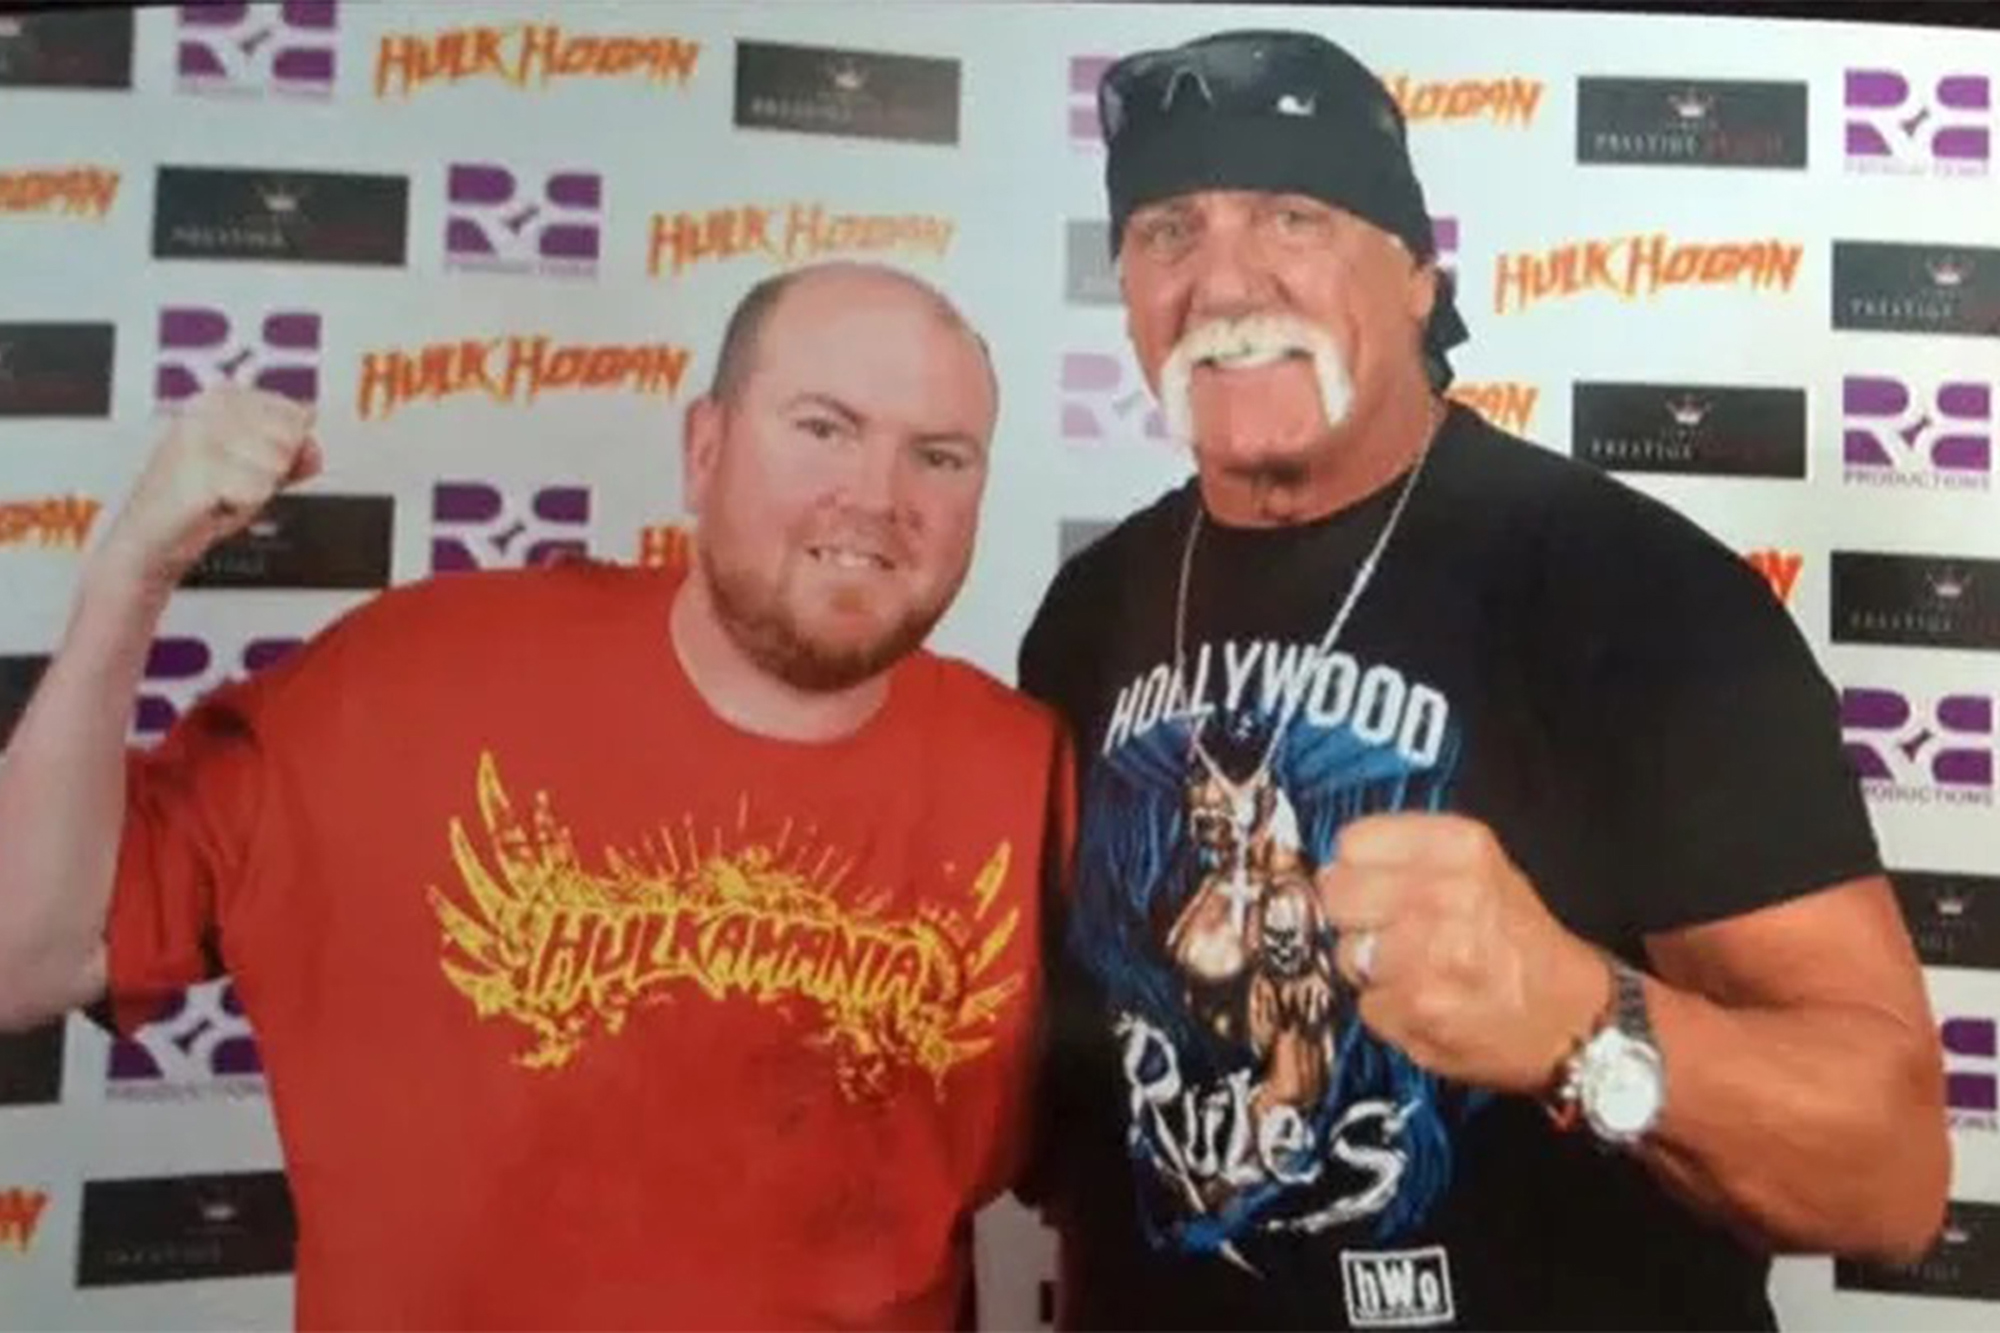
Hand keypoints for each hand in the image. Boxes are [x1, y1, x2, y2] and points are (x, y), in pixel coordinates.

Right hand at [93, 384, 320, 589]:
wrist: (151, 540)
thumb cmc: (201, 500)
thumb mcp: (256, 470)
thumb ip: (292, 455)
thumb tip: (313, 447)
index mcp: (221, 397)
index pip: (295, 413)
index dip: (285, 449)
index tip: (248, 461)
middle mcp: (206, 408)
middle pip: (290, 438)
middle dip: (273, 471)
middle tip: (233, 481)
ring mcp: (198, 436)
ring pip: (277, 464)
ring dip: (256, 490)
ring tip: (222, 492)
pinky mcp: (197, 468)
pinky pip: (257, 489)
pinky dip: (243, 506)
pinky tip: (214, 504)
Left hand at [1314, 812, 1610, 1095]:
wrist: (1573, 1017)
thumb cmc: (1519, 940)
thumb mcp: (1479, 869)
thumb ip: (1408, 858)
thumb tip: (1331, 870)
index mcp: (1460, 847)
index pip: (1353, 843)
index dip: (1356, 870)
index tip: (1372, 886)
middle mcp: (1445, 893)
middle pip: (1338, 895)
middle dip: (1355, 917)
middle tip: (1390, 933)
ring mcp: (1430, 954)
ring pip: (1345, 953)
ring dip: (1370, 969)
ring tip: (1415, 971)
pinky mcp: (1419, 1008)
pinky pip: (1365, 1003)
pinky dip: (1387, 1009)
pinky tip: (1425, 1003)